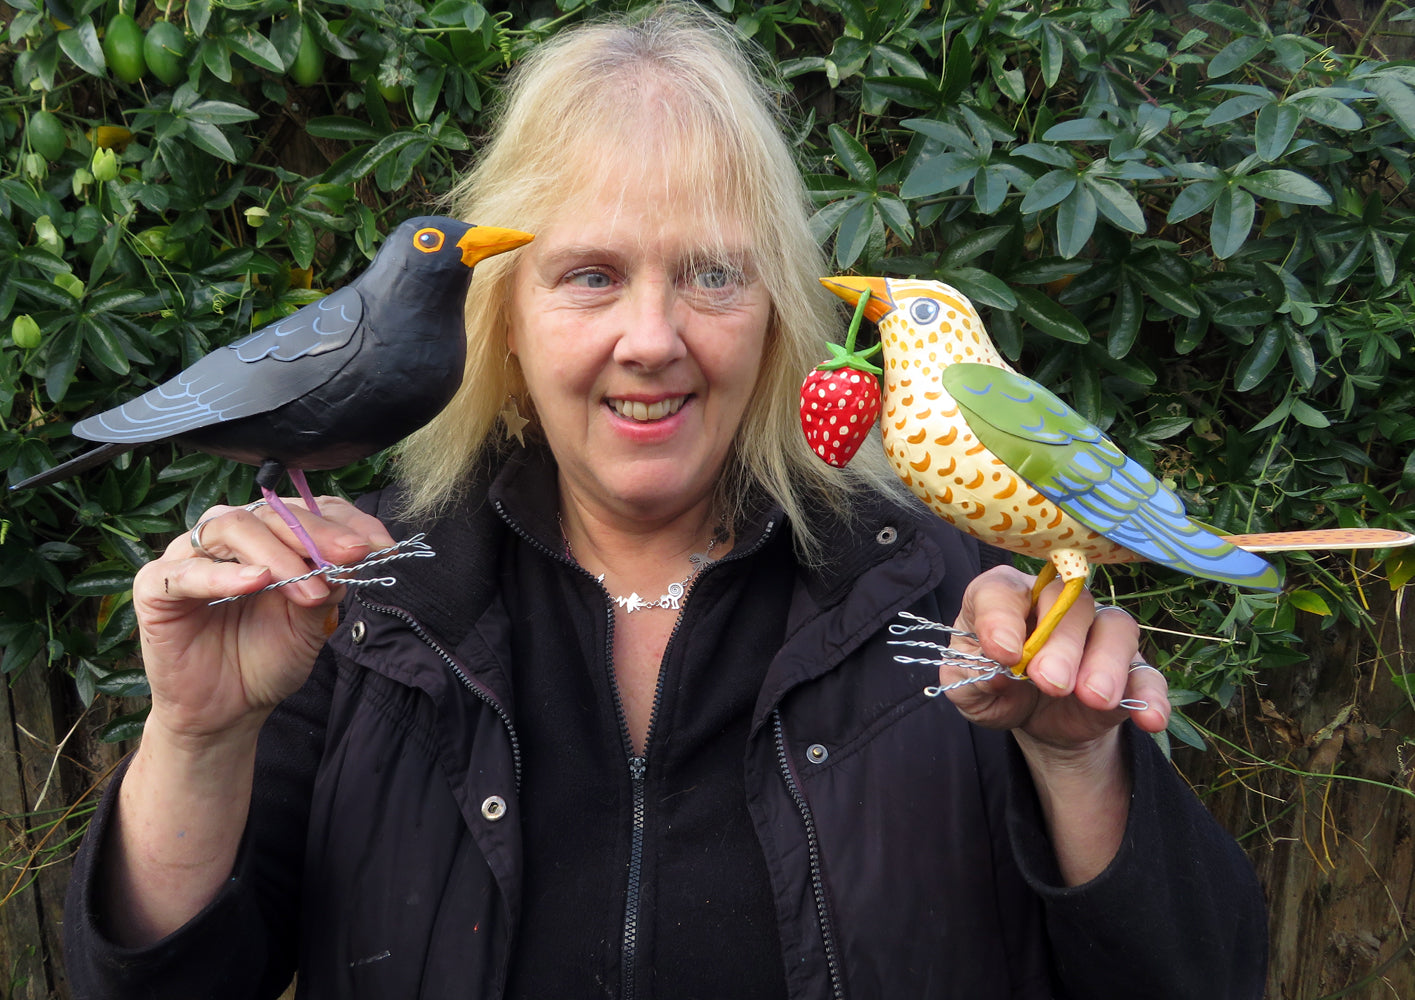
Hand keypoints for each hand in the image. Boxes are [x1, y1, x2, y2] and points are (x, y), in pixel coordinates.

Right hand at [131, 497, 394, 744]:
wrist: (227, 711)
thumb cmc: (265, 660)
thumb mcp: (311, 622)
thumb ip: (327, 583)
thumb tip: (354, 554)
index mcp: (266, 539)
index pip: (305, 509)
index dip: (343, 521)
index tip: (381, 544)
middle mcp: (226, 538)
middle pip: (271, 514)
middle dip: (318, 534)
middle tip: (352, 556)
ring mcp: (188, 557)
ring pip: (232, 527)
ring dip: (278, 554)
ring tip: (309, 589)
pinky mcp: (156, 587)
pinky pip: (186, 571)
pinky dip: (223, 573)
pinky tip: (256, 581)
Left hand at [942, 566, 1169, 753]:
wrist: (1031, 717)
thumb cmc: (992, 684)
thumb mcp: (967, 687)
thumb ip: (974, 678)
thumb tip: (1000, 674)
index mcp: (1005, 596)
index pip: (1001, 590)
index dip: (1001, 617)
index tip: (1003, 652)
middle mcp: (1056, 604)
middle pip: (1069, 604)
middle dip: (1060, 643)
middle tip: (1050, 681)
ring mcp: (1097, 632)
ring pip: (1115, 628)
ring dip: (1106, 663)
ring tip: (1093, 697)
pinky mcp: (1128, 668)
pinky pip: (1147, 674)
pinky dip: (1150, 696)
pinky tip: (1147, 718)